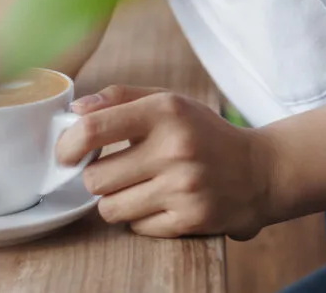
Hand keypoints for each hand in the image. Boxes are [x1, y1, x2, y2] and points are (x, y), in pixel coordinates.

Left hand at [56, 86, 279, 239]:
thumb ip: (120, 99)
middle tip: (116, 170)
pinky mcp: (190, 219)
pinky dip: (141, 218)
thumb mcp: (169, 101)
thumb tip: (75, 109)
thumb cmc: (204, 134)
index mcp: (165, 110)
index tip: (66, 153)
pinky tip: (161, 202)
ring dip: (116, 201)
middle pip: (95, 179)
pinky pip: (137, 227)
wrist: (259, 171)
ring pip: (110, 208)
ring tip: (138, 187)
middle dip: (98, 177)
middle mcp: (174, 148)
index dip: (68, 145)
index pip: (93, 130)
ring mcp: (183, 187)